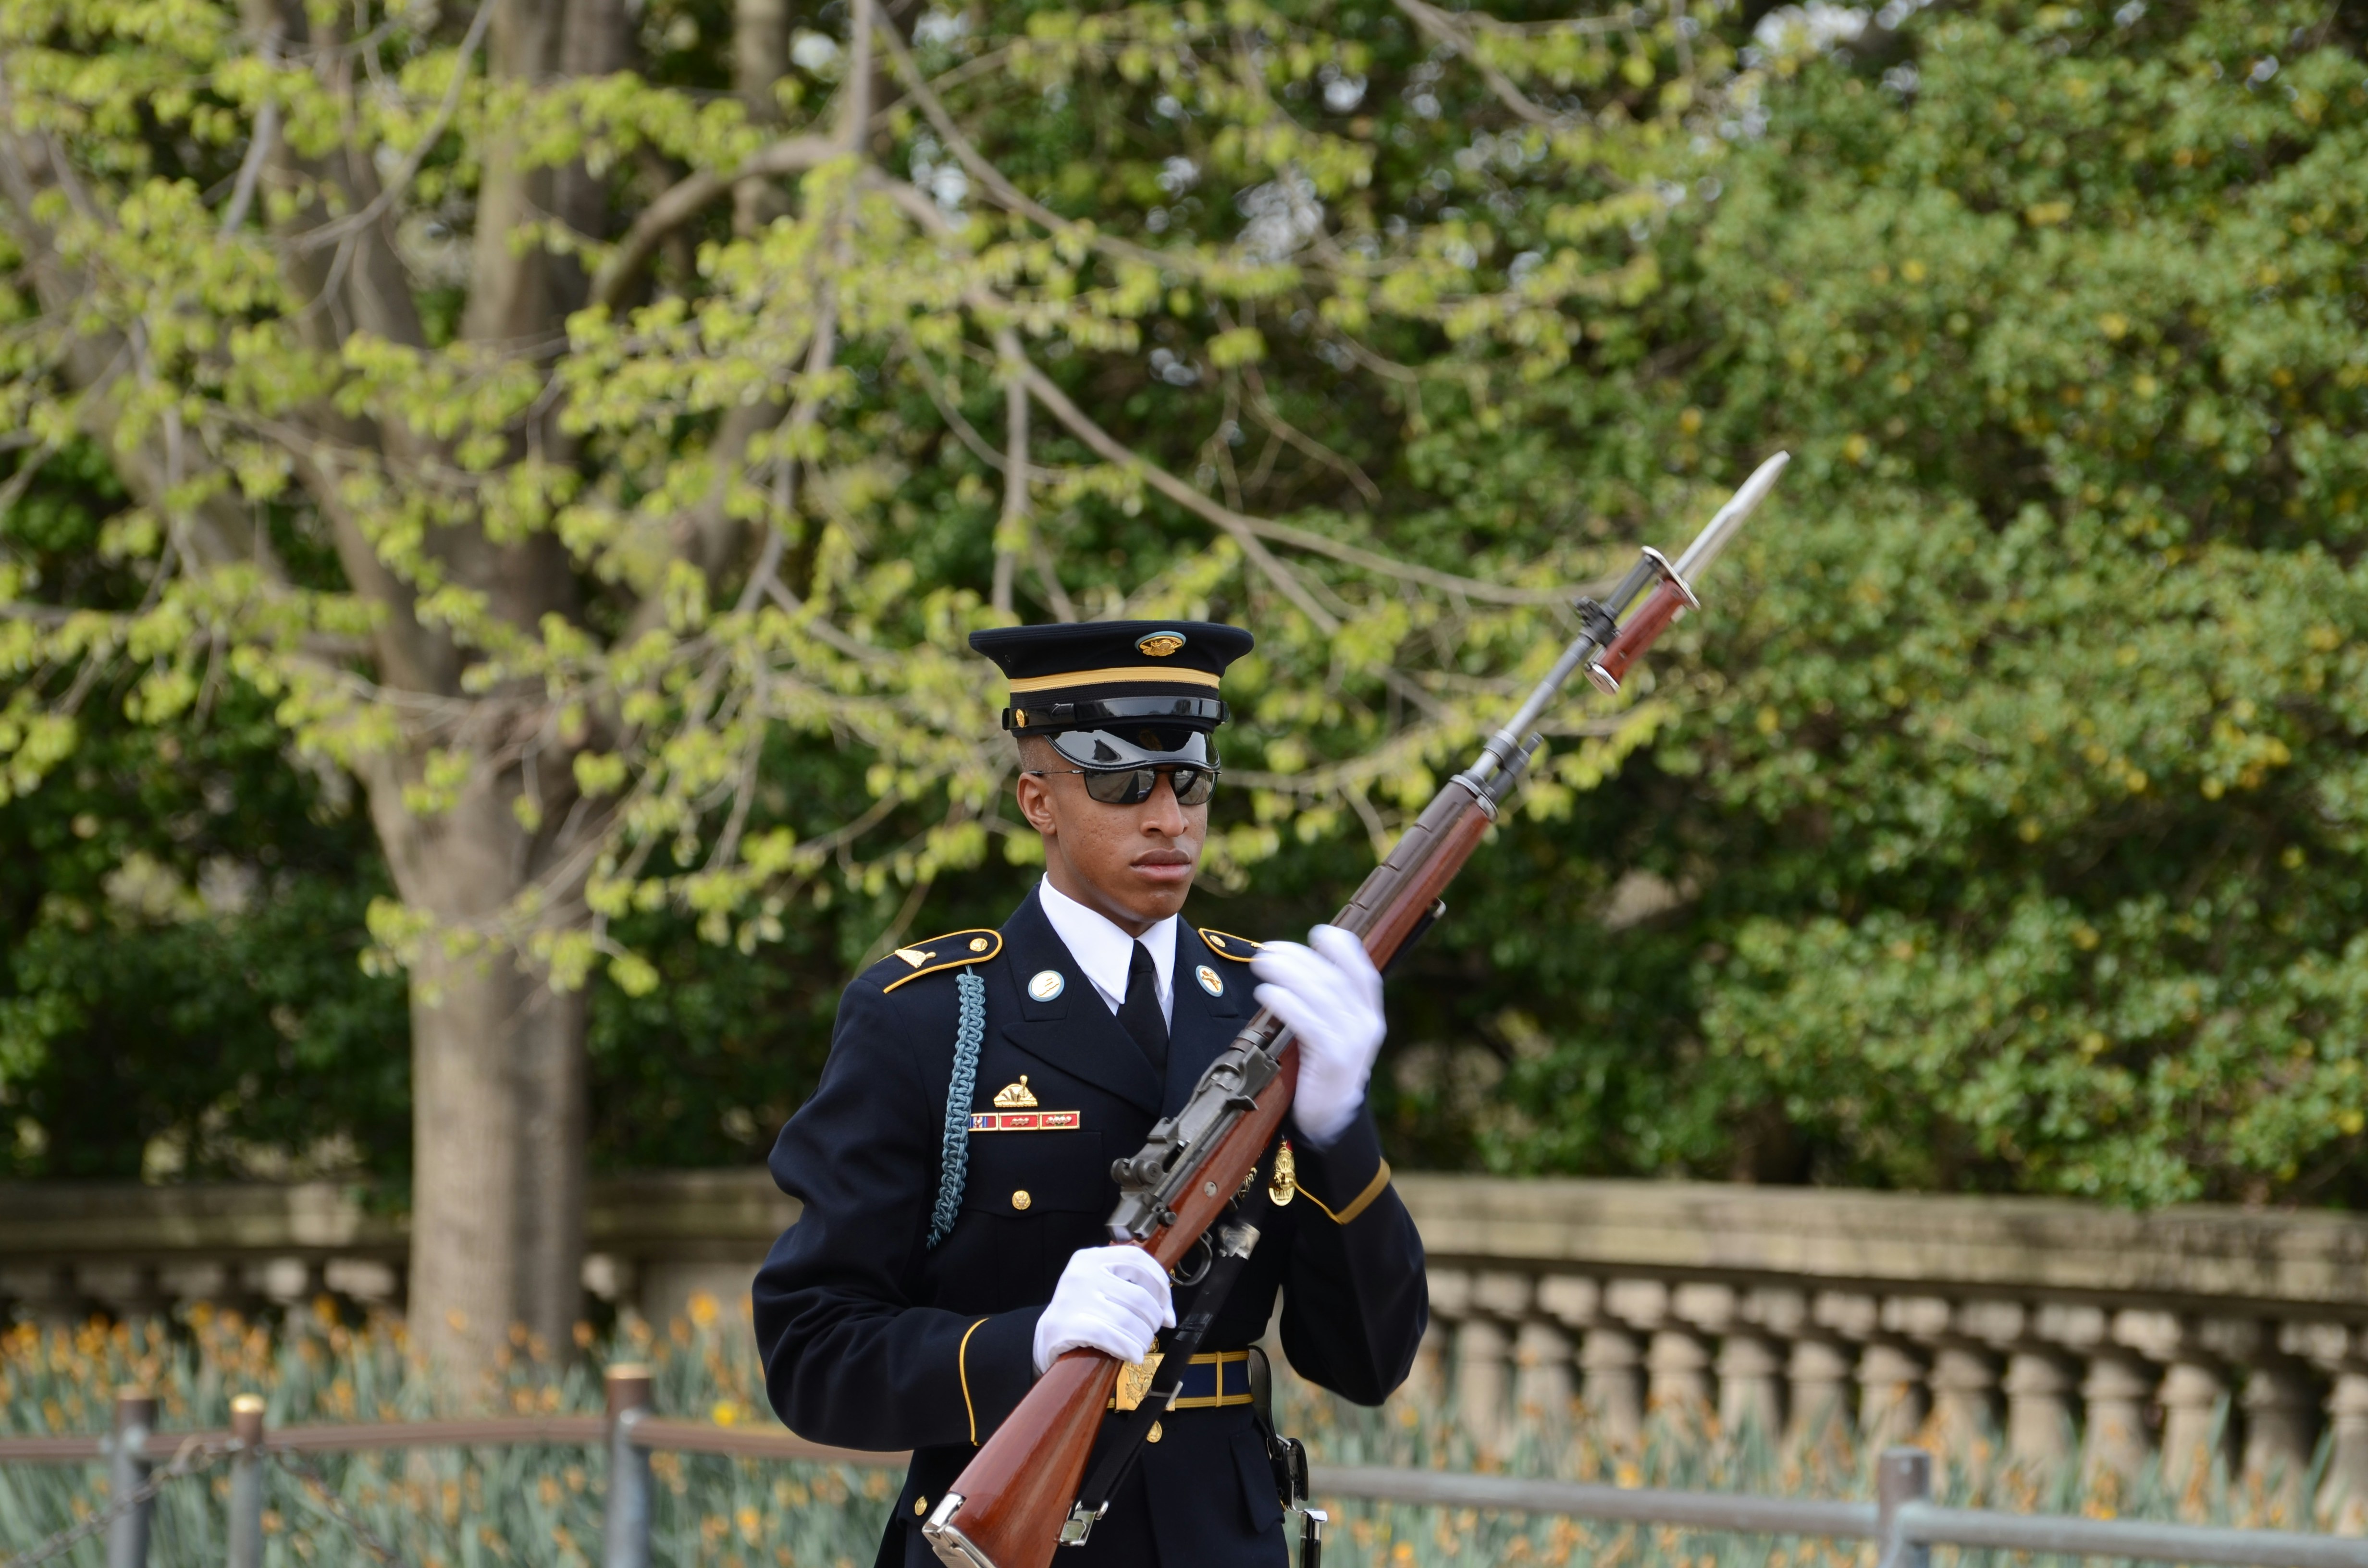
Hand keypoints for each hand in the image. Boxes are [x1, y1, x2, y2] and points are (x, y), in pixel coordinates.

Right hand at [1032, 1245, 1174, 1374]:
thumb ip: (1133, 1290)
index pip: (1137, 1259)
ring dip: (1143, 1338)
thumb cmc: (1084, 1313)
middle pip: (1138, 1296)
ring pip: (1128, 1320)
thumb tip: (1168, 1315)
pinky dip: (1128, 1348)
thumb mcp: (1104, 1288)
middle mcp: (1081, 1273)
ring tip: (1141, 1345)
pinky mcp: (1066, 1325)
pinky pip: (1110, 1336)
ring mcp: (1072, 1298)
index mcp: (1092, 1257)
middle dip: (1153, 1320)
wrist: (1045, 1337)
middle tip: (1150, 1332)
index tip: (1166, 1308)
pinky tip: (1133, 1355)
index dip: (1160, 1285)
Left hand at [1252, 923, 1384, 1148]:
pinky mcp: (1332, 1060)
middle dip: (1300, 957)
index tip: (1319, 932)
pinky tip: (1266, 994)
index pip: (1363, 972)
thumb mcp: (1334, 1035)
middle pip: (1334, 977)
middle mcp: (1366, 1025)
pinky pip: (1309, 1023)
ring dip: (1288, 973)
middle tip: (1268, 950)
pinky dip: (1286, 1003)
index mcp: (1368, 1016)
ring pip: (1322, 994)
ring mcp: (1352, 1043)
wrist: (1331, 1123)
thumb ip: (1325, 1005)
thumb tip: (1295, 966)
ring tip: (1261, 965)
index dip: (1344, 948)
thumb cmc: (1322, 1073)